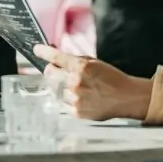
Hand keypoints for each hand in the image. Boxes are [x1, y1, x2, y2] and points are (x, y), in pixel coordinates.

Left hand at [35, 44, 152, 120]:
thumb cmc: (112, 78)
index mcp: (81, 67)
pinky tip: (79, 97)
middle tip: (56, 70)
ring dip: (60, 86)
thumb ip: (76, 60)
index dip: (44, 52)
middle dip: (51, 70)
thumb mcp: (95, 63)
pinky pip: (62, 103)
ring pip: (55, 89)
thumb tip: (59, 57)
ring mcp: (74, 98)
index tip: (36, 49)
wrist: (126, 97)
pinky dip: (66, 99)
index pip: (56, 57)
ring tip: (76, 87)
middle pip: (49, 74)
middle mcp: (75, 82)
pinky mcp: (76, 112)